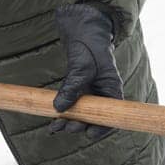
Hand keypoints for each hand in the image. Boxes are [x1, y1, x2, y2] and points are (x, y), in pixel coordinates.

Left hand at [51, 3, 120, 139]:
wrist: (84, 31)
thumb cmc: (90, 47)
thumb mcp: (82, 67)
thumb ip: (72, 87)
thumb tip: (58, 108)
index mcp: (112, 91)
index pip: (112, 117)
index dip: (102, 129)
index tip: (89, 134)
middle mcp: (102, 96)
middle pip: (94, 119)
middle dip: (79, 126)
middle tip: (66, 127)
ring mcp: (90, 95)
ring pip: (81, 116)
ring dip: (69, 123)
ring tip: (54, 127)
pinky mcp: (79, 91)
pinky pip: (72, 107)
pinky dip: (63, 114)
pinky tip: (53, 122)